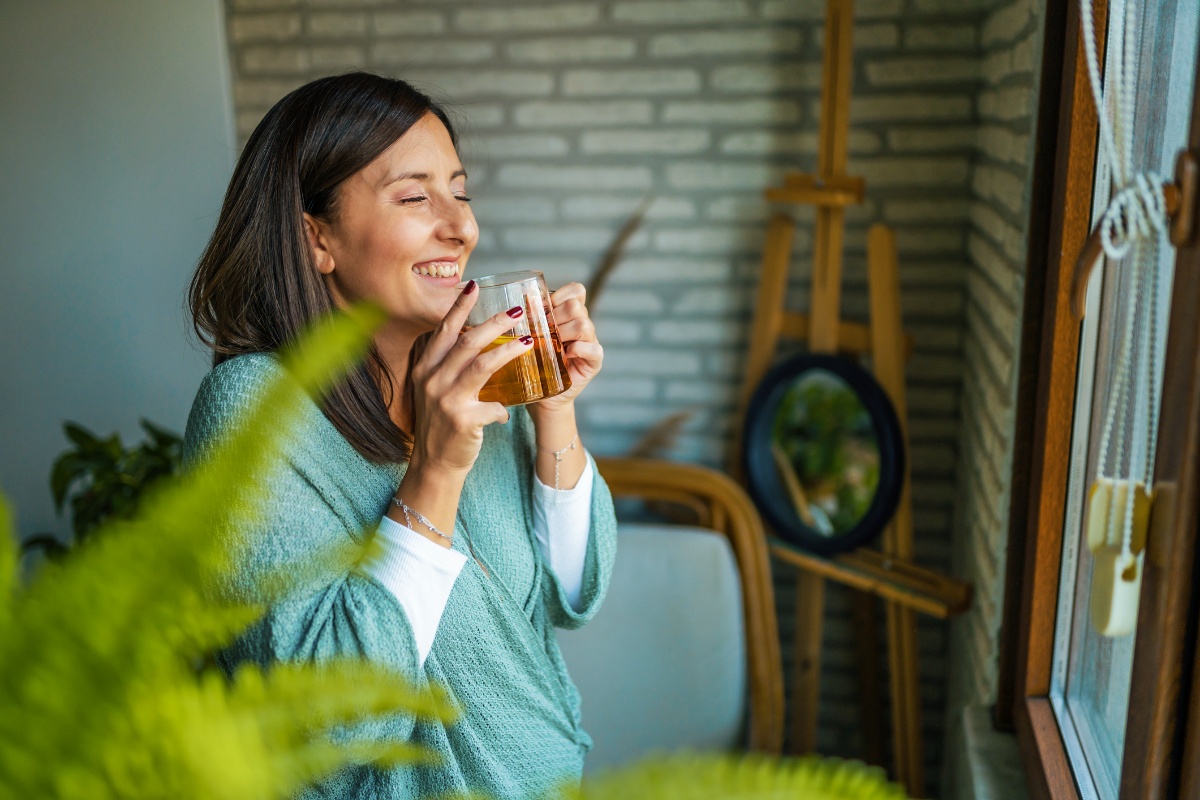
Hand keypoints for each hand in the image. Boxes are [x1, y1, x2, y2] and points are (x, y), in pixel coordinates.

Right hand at [408, 282, 532, 474]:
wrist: (434, 464)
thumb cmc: (441, 424)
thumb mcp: (436, 390)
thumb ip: (451, 367)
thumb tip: (480, 341)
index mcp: (425, 368)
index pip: (444, 331)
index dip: (459, 307)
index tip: (474, 286)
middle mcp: (432, 380)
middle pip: (467, 342)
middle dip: (494, 322)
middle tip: (517, 311)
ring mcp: (446, 399)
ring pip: (482, 365)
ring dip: (508, 350)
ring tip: (529, 341)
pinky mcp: (462, 420)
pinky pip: (493, 406)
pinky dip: (503, 408)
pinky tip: (508, 412)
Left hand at [532, 282, 603, 415]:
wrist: (542, 395)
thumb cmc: (534, 363)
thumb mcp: (530, 336)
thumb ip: (532, 318)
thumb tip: (523, 300)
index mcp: (569, 315)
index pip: (576, 291)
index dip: (560, 295)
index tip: (544, 309)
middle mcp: (583, 325)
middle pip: (576, 306)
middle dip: (556, 317)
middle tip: (544, 333)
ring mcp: (590, 343)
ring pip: (583, 325)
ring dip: (564, 333)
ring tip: (553, 346)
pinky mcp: (594, 362)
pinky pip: (594, 349)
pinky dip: (579, 349)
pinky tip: (566, 355)